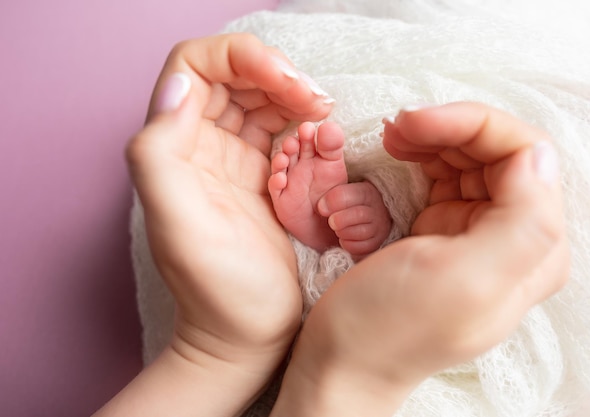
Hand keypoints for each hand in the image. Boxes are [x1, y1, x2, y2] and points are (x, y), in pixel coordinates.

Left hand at [106, 34, 332, 415]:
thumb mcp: (180, 227)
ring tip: (323, 116)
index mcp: (174, 147)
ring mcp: (233, 158)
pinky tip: (322, 135)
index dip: (241, 58)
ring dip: (295, 95)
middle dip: (278, 74)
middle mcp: (199, 144)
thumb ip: (158, 153)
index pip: (197, 66)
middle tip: (315, 100)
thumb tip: (180, 88)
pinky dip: (305, 122)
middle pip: (236, 74)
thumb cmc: (217, 291)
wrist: (245, 336)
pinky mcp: (263, 177)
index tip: (285, 83)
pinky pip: (284, 128)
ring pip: (262, 97)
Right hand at [271, 102, 568, 416]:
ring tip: (392, 138)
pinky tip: (397, 154)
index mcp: (532, 250)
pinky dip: (422, 156)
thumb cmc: (390, 325)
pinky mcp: (446, 230)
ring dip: (434, 138)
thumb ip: (523, 221)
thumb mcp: (462, 279)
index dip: (470, 126)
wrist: (344, 360)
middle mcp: (514, 239)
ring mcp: (479, 233)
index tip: (413, 124)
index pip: (525, 154)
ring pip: (471, 157)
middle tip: (396, 129)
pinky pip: (446, 175)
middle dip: (448, 129)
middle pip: (498, 151)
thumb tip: (539, 155)